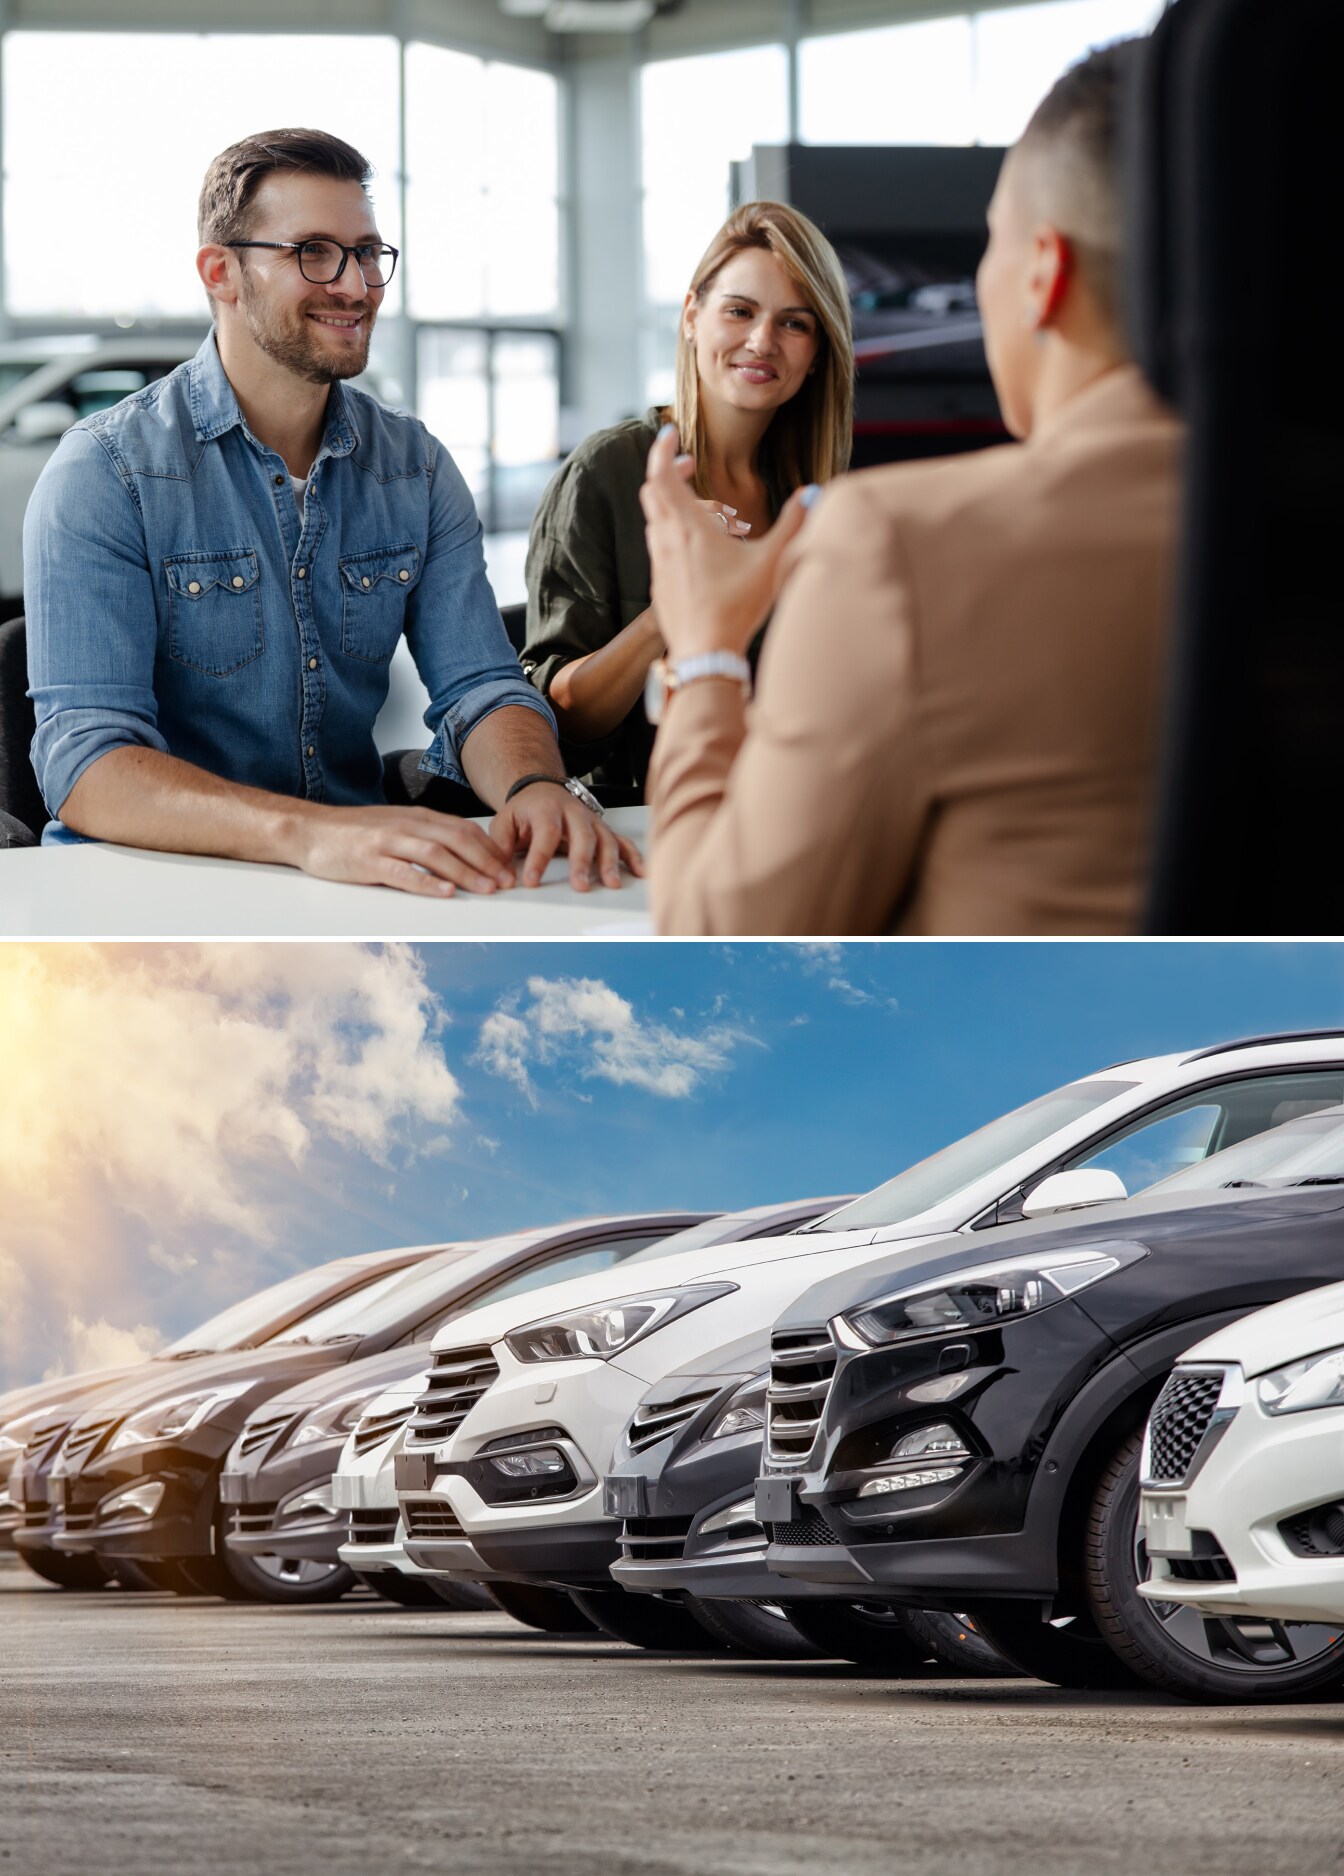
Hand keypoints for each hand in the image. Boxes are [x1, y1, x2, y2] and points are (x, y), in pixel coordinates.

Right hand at [294, 805, 515, 896]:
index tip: (508, 867)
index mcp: (417, 817)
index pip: (463, 829)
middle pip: (456, 840)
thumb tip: (462, 854)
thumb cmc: (356, 833)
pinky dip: (427, 883)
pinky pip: (403, 872)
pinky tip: (446, 892)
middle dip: (487, 862)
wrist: (310, 831)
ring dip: (466, 872)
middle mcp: (406, 825)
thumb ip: (426, 836)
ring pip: (436, 854)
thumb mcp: (396, 826)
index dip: (490, 848)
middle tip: (507, 882)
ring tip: (487, 889)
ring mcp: (387, 842)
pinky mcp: (369, 861)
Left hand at [489, 784, 644, 891]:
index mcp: (546, 809)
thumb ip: (501, 845)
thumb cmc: (525, 810)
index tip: (531, 881)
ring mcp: (592, 821)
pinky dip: (634, 856)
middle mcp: (574, 813)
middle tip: (579, 885)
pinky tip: (641, 872)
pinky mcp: (603, 829)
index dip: (539, 859)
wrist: (542, 788)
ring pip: (605, 840)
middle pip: (582, 836)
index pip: (545, 834)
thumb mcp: (504, 822)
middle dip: (582, 862)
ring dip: (610, 863)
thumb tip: (499, 872)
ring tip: (611, 883)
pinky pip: (622, 841)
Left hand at [641, 427, 816, 656]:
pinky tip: (699, 550)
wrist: (704, 655)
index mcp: (688, 526)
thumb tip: (813, 492)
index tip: (670, 432)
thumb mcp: (773, 561)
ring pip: (656, 519)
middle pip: (652, 491)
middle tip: (689, 466)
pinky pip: (660, 546)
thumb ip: (795, 523)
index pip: (660, 472)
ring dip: (673, 505)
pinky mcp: (660, 585)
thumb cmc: (737, 607)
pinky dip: (674, 533)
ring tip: (705, 513)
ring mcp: (659, 564)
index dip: (662, 447)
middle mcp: (666, 540)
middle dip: (668, 471)